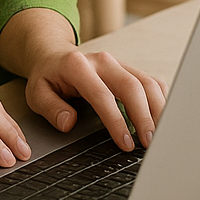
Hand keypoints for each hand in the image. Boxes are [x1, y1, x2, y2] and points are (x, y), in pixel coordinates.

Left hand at [25, 47, 167, 150]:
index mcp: (78, 66)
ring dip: (158, 110)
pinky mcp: (129, 70)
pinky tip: (163, 120)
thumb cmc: (47, 76)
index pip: (102, 95)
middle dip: (145, 117)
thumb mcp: (36, 93)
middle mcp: (103, 61)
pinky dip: (161, 101)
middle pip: (133, 86)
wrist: (53, 55)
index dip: (116, 120)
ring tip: (161, 136)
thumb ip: (50, 107)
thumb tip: (68, 123)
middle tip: (150, 144)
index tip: (125, 143)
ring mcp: (119, 64)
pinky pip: (152, 82)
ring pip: (147, 83)